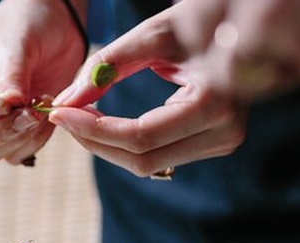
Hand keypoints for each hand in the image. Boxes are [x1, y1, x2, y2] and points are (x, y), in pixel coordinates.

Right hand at [0, 0, 87, 165]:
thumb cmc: (26, 24)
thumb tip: (11, 105)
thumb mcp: (18, 43)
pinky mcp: (8, 134)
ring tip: (41, 109)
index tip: (2, 103)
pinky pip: (13, 156)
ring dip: (16, 140)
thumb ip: (12, 75)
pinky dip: (32, 142)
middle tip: (30, 113)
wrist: (55, 27)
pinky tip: (47, 116)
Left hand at [48, 0, 250, 177]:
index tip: (60, 112)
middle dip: (95, 140)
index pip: (141, 136)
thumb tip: (67, 100)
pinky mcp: (214, 144)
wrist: (239, 27)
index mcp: (215, 102)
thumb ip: (108, 64)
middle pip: (142, 158)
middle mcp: (225, 133)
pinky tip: (103, 123)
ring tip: (79, 116)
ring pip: (147, 164)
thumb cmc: (197, 22)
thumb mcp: (152, 34)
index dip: (94, 129)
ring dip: (106, 144)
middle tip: (63, 114)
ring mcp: (222, 143)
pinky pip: (158, 156)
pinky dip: (125, 143)